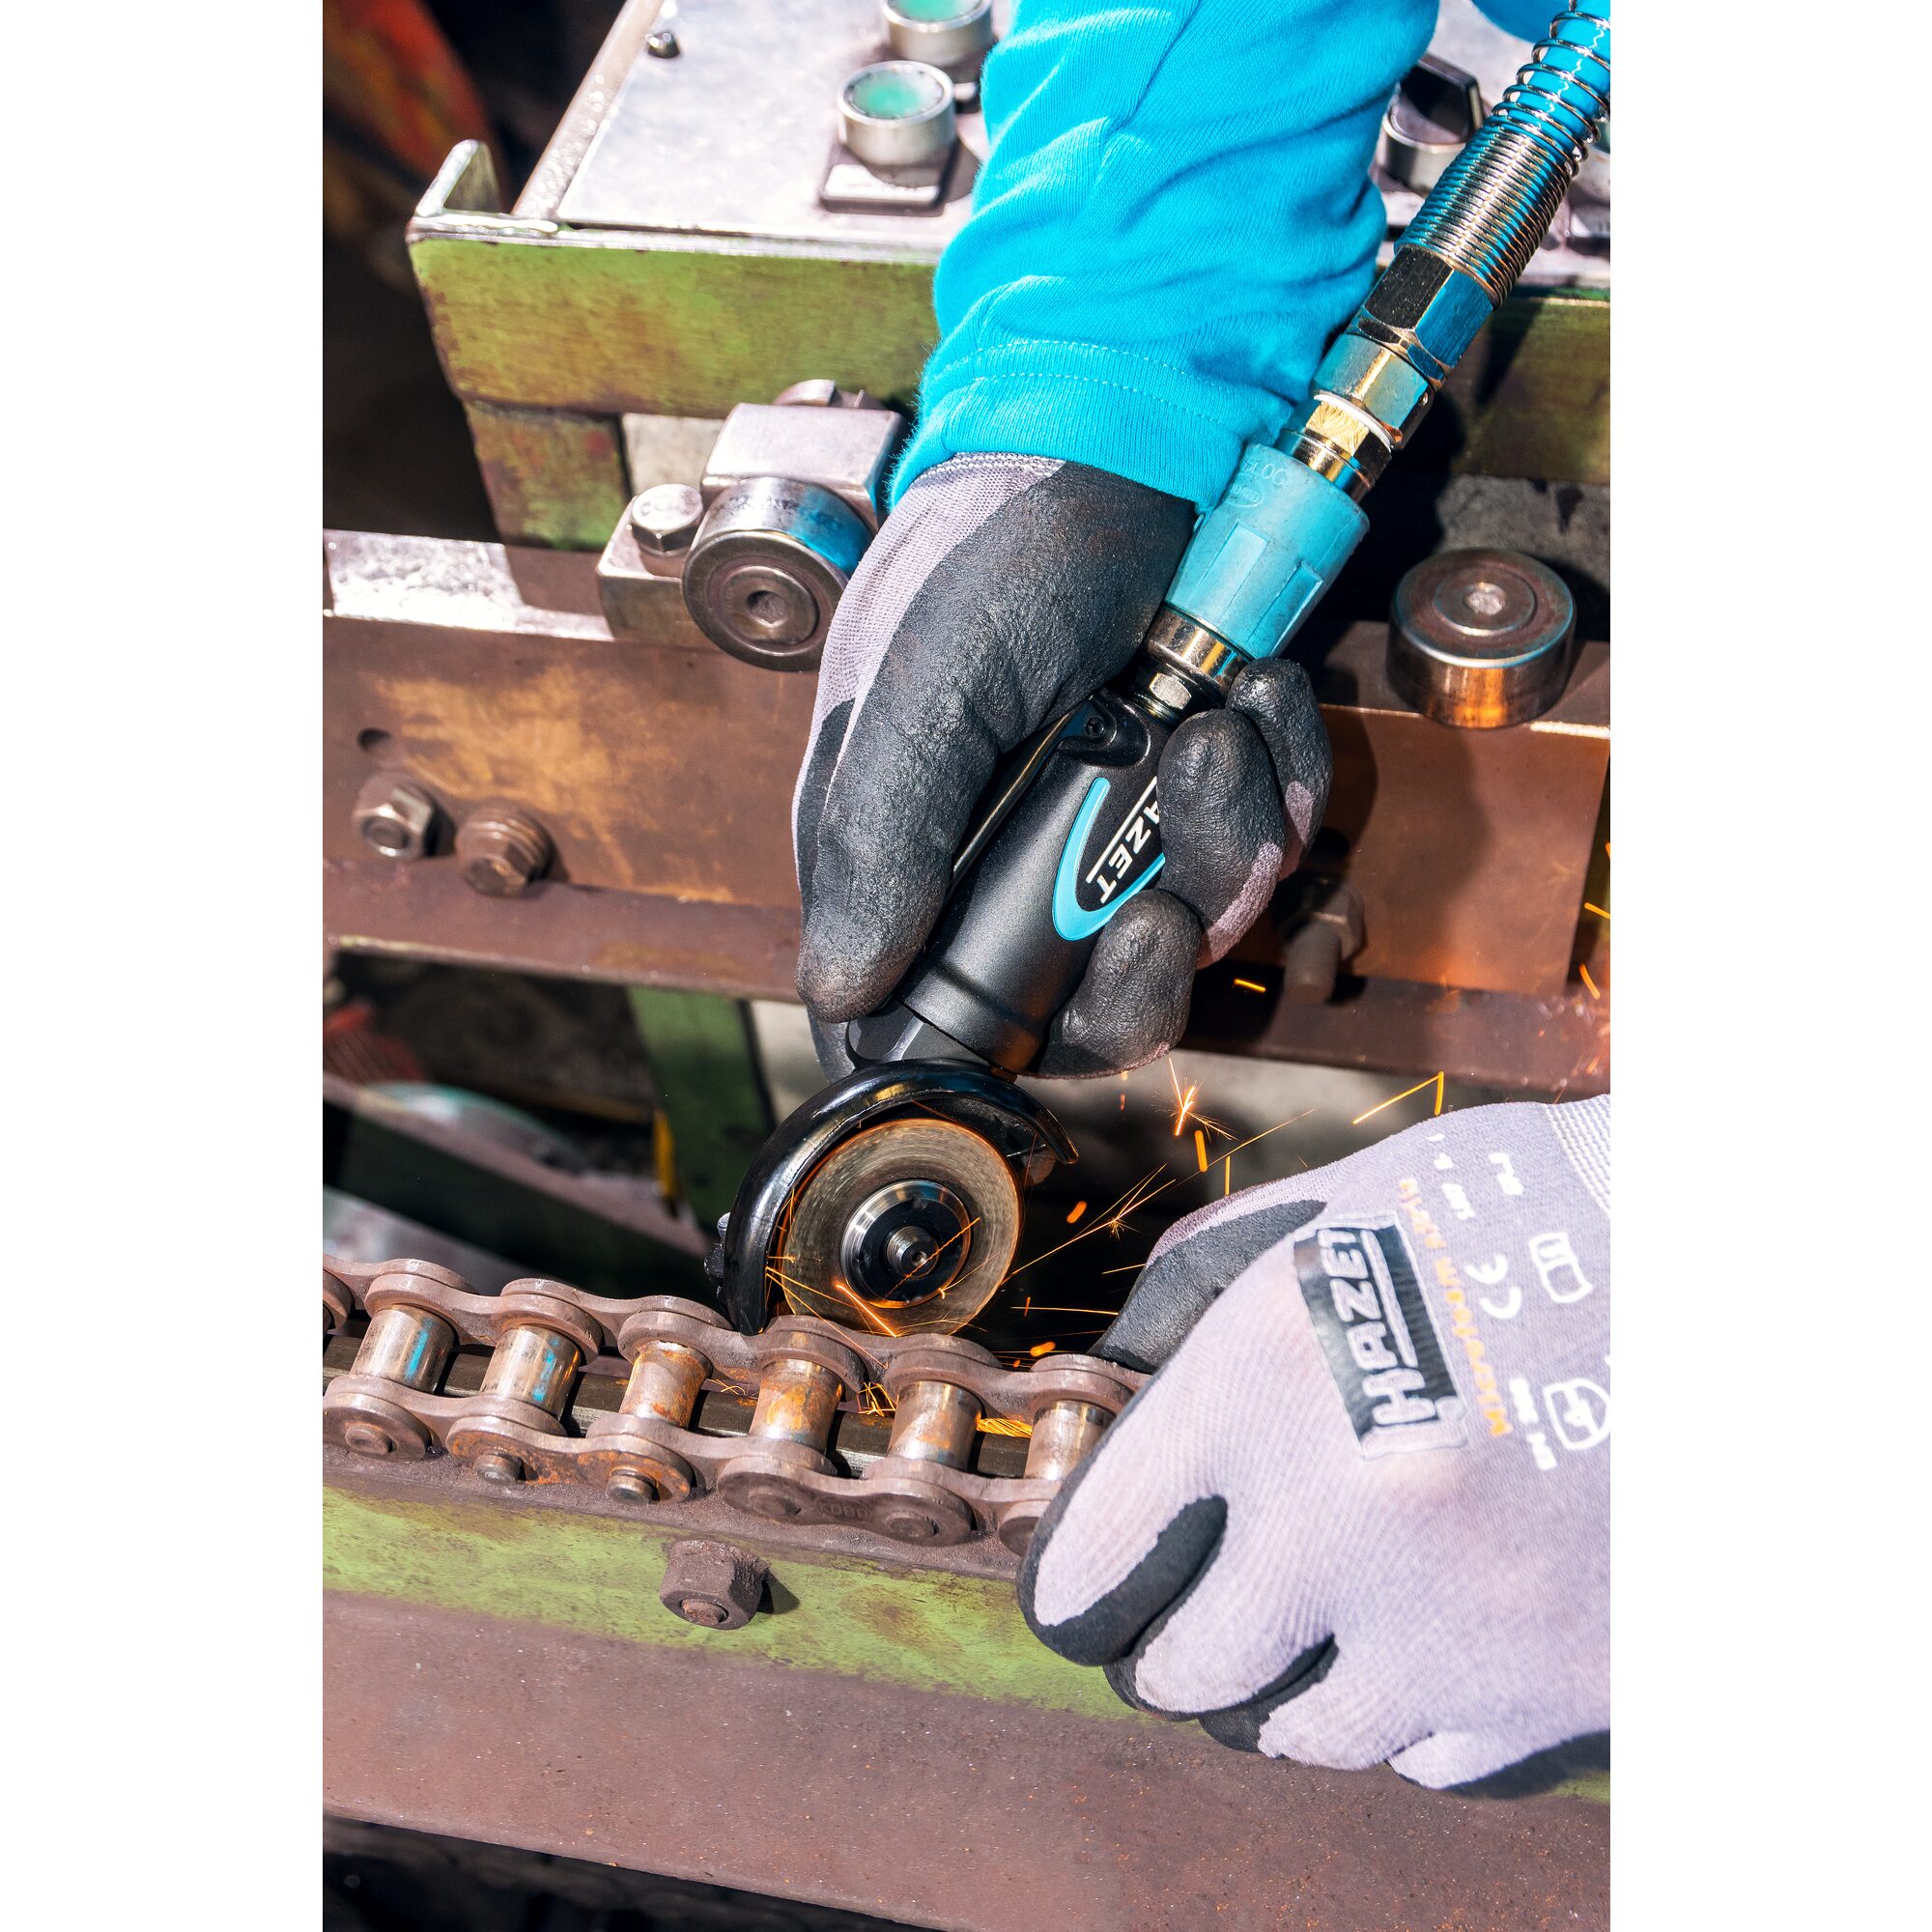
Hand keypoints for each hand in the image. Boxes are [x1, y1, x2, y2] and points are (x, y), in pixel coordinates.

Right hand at [792, 454, 1331, 1077]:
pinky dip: (1279, 781)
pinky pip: (1267, 848)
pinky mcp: (1198, 792)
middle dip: (1154, 951)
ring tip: (1214, 725)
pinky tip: (1250, 696)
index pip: (932, 1016)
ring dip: (1228, 840)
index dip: (1007, 1043)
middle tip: (1166, 889)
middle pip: (1093, 1008)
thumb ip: (879, 838)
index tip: (1079, 988)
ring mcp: (1113, 832)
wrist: (1130, 442)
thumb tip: (840, 988)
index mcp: (909, 857)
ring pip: (1196, 928)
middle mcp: (1011, 866)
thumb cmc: (995, 552)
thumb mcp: (922, 688)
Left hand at [1018, 1095, 1610, 1789]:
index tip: (1088, 1601)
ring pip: (1316, 1731)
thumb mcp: (1324, 1215)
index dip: (1080, 1587)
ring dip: (1300, 1689)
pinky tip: (1434, 1636)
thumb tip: (1118, 1385)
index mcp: (1262, 1383)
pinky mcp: (1572, 1677)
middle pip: (1193, 1670)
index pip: (1100, 1553)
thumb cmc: (1507, 1209)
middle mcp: (1347, 1517)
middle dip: (1179, 1652)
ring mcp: (1465, 1614)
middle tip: (1193, 1635)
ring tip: (1322, 1631)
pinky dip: (1421, 1710)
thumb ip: (1195, 1297)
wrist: (1710, 1251)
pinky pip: (1442, 1755)